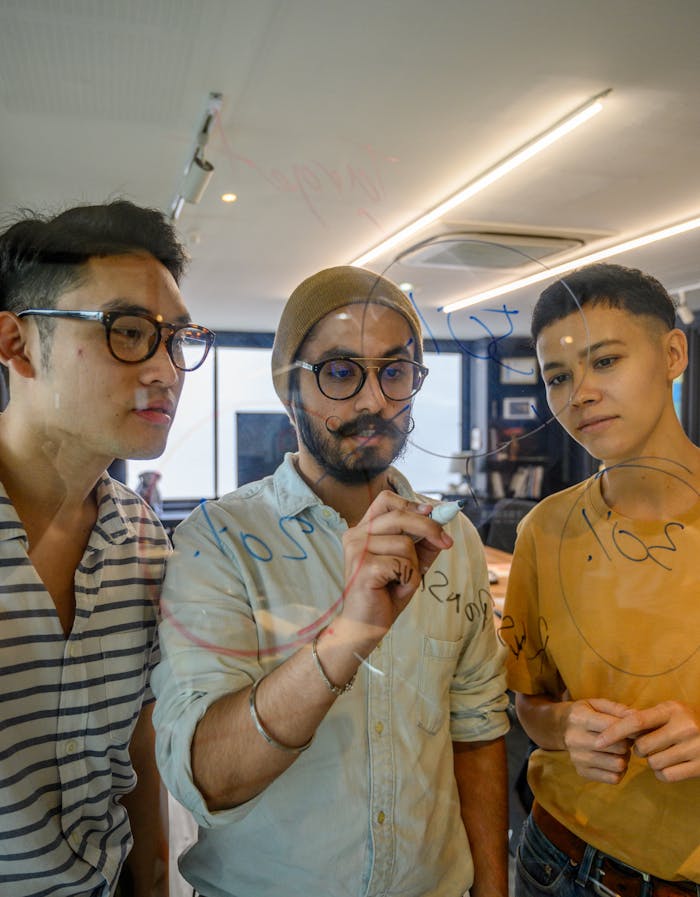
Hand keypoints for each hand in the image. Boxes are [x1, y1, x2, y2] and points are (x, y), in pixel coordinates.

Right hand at [339, 491, 451, 648]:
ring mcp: (357, 550)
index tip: (432, 513)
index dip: (411, 504)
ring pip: (405, 543)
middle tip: (447, 543)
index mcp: (363, 530)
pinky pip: (403, 564)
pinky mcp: (364, 567)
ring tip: (401, 581)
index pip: (386, 499)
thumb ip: (423, 544)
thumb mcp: (410, 564)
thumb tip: (442, 525)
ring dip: (414, 567)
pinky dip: (409, 579)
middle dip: (429, 528)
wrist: (366, 626)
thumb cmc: (385, 594)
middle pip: (400, 515)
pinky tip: (395, 589)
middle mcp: (355, 535)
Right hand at [562, 697, 632, 783]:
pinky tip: (613, 760)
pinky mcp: (581, 772)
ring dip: (624, 758)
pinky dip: (619, 771)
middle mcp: (575, 739)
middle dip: (627, 744)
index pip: (612, 727)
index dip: (630, 729)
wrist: (560, 727)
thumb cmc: (585, 713)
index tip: (635, 729)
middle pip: (618, 748)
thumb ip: (619, 709)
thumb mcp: (598, 704)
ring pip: (618, 765)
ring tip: (619, 751)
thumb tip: (639, 717)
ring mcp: (577, 758)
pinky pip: (613, 778)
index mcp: (579, 718)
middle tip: (625, 740)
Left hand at [595, 701, 699, 782]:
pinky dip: (662, 774)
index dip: (614, 732)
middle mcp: (684, 727)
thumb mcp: (670, 712)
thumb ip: (646, 718)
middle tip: (649, 746)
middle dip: (639, 749)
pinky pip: (666, 776)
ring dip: (652, 762)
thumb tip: (612, 729)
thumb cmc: (687, 721)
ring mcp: (695, 747)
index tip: (598, 741)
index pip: (636, 721)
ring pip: (653, 763)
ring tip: (663, 754)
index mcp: (672, 709)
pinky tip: (670, 765)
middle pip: (643, 746)